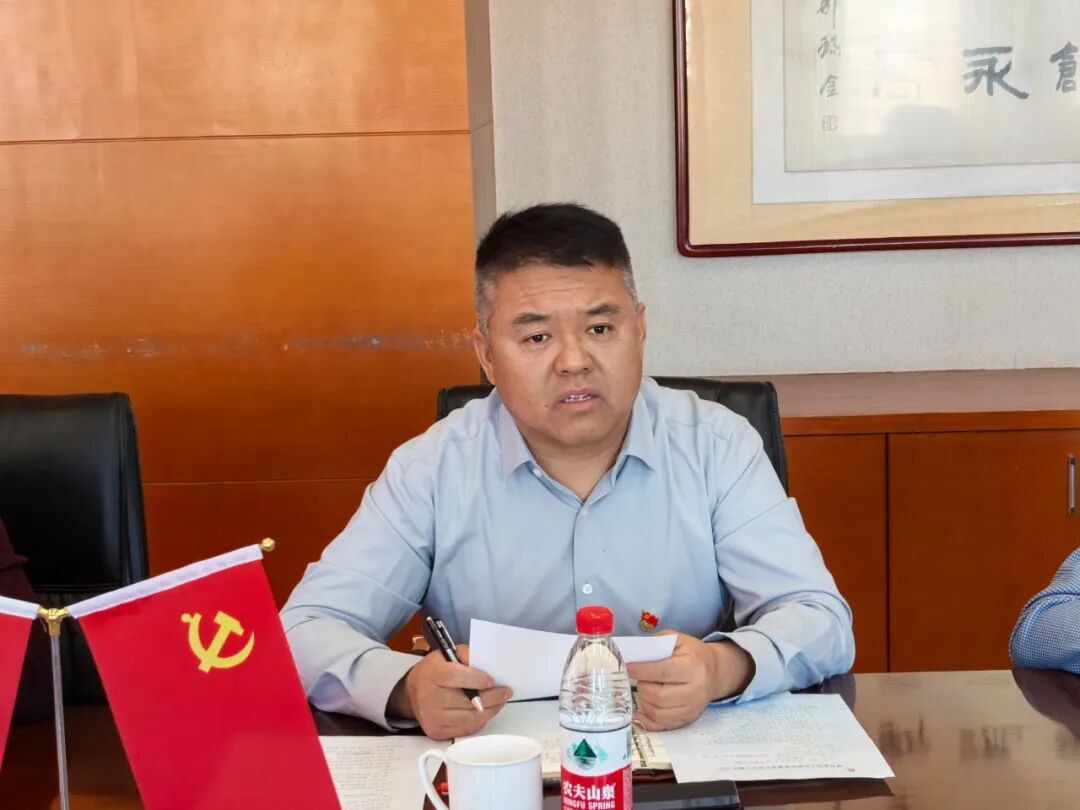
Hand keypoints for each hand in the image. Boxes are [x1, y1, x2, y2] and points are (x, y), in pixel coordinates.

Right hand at [387, 644, 513, 739]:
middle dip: (493, 697)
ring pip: (471, 718)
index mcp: (432, 675)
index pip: (460, 678)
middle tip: (506, 692)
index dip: (480, 679)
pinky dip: (480, 721)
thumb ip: (468, 655)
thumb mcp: (448, 654)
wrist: (412, 693)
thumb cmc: (434, 671)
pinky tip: (486, 712)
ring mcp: (433, 718)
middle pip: (470, 701)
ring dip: (491, 710)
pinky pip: (466, 730)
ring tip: (500, 702)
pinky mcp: (437, 732)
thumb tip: (489, 664)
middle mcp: (430, 698)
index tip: (493, 680)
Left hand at [626, 631, 753, 730]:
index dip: (641, 670)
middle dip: (642, 685)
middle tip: (637, 678)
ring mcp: (692, 709)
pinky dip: (645, 720)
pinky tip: (636, 712)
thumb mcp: (678, 640)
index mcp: (693, 667)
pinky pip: (661, 726)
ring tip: (642, 689)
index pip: (662, 672)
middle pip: (658, 695)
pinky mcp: (687, 720)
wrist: (715, 672)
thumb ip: (656, 644)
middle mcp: (695, 691)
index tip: (627, 667)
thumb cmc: (693, 654)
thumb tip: (633, 655)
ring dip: (643, 701)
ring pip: (657, 712)